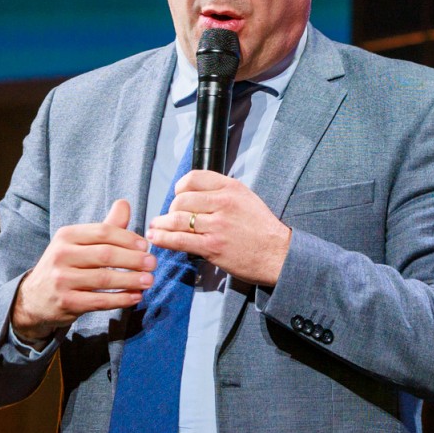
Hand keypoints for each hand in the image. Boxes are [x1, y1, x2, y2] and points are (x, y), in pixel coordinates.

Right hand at [10, 199, 155, 342]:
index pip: (103, 232)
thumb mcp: (78, 243)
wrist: (35, 298)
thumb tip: (125, 203)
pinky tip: (136, 297)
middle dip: (134, 259)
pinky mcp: (66, 302)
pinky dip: (121, 299)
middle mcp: (61, 255)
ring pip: (104, 279)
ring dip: (131, 280)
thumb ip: (105, 227)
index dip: (128, 238)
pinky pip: (100, 301)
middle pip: (105, 255)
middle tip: (153, 264)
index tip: (146, 246)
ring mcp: (62, 280)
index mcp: (66, 236)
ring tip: (149, 281)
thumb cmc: (65, 266)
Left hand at [148, 170, 293, 287]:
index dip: (180, 187)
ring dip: (161, 223)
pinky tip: (156, 237)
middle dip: (170, 209)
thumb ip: (222, 192)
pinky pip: (178, 240)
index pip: (194, 178)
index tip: (178, 196)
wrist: (277, 254)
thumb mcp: (246, 198)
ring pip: (176, 219)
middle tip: (168, 217)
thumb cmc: (262, 228)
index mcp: (231, 188)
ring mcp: (216, 225)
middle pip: (181, 199)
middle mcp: (222, 203)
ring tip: (155, 227)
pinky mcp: (211, 246)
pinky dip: (162, 238)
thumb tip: (195, 193)